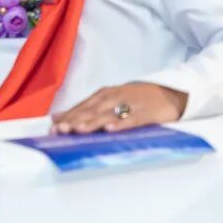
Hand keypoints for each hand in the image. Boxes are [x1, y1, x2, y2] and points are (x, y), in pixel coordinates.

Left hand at [50, 82, 187, 134]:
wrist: (170, 92)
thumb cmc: (135, 99)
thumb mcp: (109, 101)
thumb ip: (85, 110)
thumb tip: (57, 117)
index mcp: (103, 95)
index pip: (81, 108)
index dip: (67, 118)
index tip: (52, 128)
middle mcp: (113, 97)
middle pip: (91, 111)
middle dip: (74, 121)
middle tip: (60, 130)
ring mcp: (130, 104)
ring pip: (107, 114)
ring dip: (92, 122)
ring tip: (78, 130)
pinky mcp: (146, 112)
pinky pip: (132, 119)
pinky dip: (121, 124)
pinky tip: (110, 129)